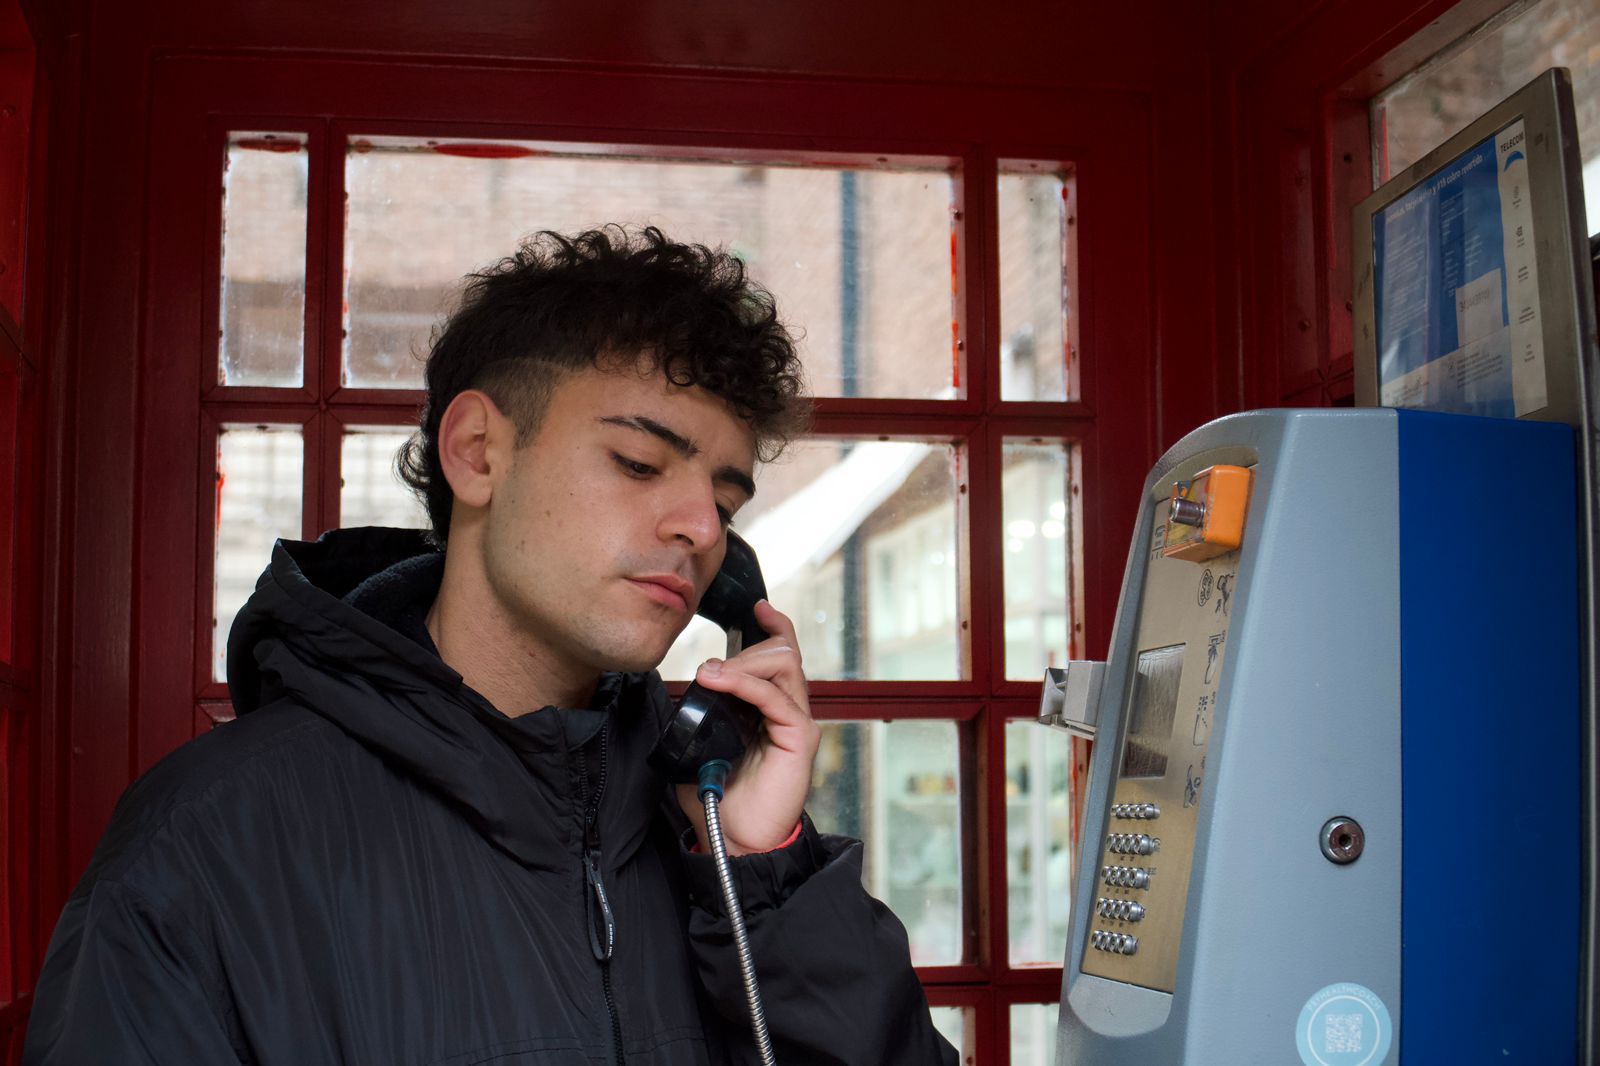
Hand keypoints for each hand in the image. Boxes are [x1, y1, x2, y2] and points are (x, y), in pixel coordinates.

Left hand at [675, 600, 819, 855]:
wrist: (734, 839)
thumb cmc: (717, 795)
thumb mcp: (698, 743)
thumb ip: (697, 714)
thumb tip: (683, 688)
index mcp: (769, 709)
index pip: (781, 655)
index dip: (774, 627)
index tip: (758, 607)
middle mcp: (788, 710)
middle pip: (781, 653)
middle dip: (745, 650)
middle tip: (709, 671)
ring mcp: (797, 722)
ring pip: (784, 665)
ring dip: (744, 662)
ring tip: (712, 676)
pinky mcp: (799, 737)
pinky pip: (775, 697)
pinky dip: (746, 684)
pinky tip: (720, 683)